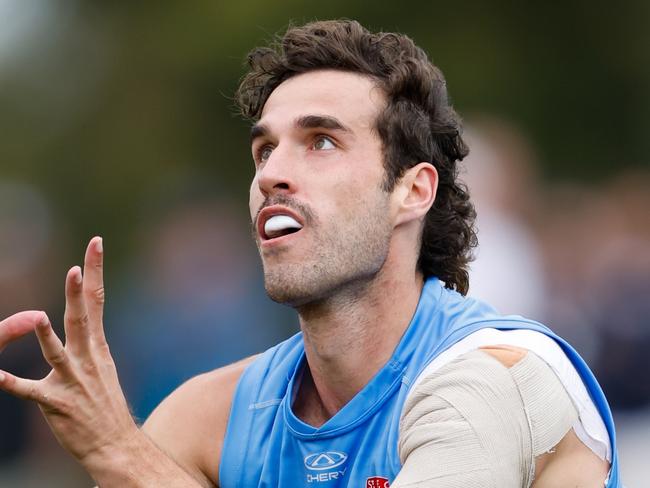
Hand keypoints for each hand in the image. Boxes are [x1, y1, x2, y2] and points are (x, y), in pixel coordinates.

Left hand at [0, 237, 138, 469]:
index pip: (97, 300)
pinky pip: (28, 391)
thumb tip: (85, 318)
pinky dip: (9, 383)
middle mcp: (88, 359)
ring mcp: (73, 381)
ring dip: (46, 336)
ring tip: (38, 318)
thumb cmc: (105, 405)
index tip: (95, 244)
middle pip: (82, 318)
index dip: (95, 271)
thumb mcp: (103, 367)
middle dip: (78, 292)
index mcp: (97, 347)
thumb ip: (89, 342)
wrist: (116, 443)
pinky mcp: (56, 404)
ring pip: (57, 353)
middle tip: (76, 267)